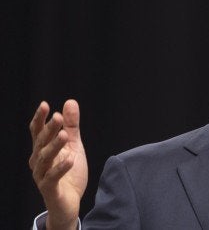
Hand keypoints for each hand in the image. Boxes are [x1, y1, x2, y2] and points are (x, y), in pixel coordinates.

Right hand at [29, 100, 87, 229]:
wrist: (70, 202)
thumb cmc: (69, 173)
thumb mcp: (73, 146)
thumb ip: (71, 126)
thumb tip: (69, 102)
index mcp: (43, 150)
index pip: (38, 132)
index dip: (40, 119)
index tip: (45, 105)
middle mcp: (38, 162)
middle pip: (41, 143)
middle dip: (48, 129)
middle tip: (57, 117)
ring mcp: (42, 176)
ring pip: (45, 159)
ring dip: (54, 146)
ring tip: (63, 135)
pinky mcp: (49, 189)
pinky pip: (52, 178)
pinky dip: (60, 168)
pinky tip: (69, 159)